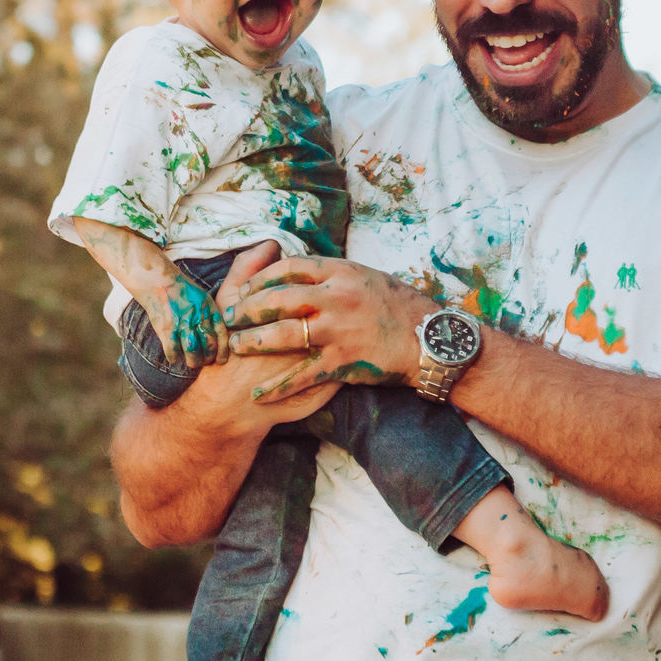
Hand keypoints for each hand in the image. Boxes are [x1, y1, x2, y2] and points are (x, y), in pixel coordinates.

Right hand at [140, 272, 230, 369]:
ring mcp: (182, 323)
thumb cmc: (182, 292)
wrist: (160, 281)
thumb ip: (211, 317)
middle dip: (207, 358)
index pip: (221, 335)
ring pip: (192, 351)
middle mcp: (198, 317)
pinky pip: (173, 351)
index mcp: (209, 310)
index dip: (222, 351)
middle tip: (203, 361)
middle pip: (209, 346)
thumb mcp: (203, 299)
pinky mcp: (166, 328)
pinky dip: (174, 357)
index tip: (221, 361)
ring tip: (191, 362)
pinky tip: (174, 357)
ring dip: (192, 361)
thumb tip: (217, 339)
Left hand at [222, 256, 429, 402]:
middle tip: (230, 318)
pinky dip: (276, 387)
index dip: (261, 278)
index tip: (246, 288)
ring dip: (253, 341)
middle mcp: (335, 297)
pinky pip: (301, 376)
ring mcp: (337, 330)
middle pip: (277, 298)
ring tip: (236, 347)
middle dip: (247, 309)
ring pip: (281, 334)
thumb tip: (305, 269)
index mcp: (341, 272)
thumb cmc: (400, 306)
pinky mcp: (341, 361)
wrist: (429, 339)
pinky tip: (259, 393)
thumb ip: (335, 274)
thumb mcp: (367, 277)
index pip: (289, 268)